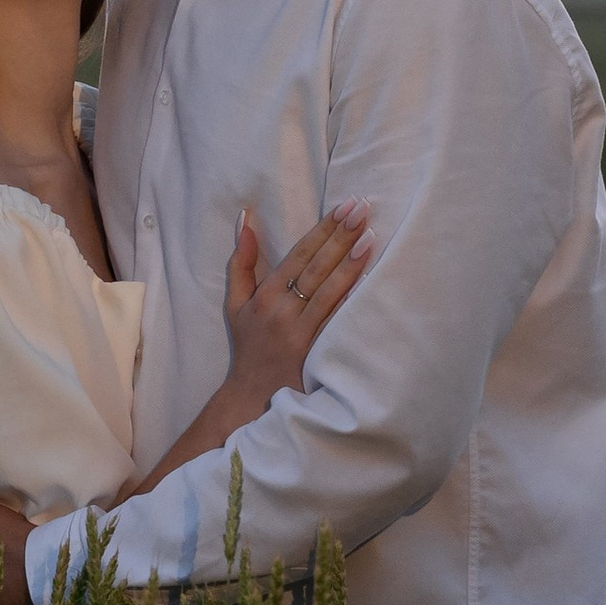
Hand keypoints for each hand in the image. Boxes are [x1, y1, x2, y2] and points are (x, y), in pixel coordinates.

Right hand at [221, 200, 372, 407]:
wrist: (254, 397)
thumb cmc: (249, 346)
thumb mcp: (236, 305)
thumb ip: (241, 263)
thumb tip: (246, 221)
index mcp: (265, 297)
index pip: (298, 255)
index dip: (322, 230)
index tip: (342, 207)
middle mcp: (282, 312)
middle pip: (316, 268)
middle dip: (340, 236)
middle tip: (362, 209)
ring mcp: (300, 333)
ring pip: (329, 291)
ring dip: (351, 263)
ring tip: (370, 237)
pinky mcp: (316, 352)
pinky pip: (336, 320)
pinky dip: (351, 298)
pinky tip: (368, 278)